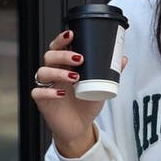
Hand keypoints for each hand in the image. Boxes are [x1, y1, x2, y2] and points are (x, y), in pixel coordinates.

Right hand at [31, 29, 128, 156]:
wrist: (80, 126)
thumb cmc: (86, 103)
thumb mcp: (101, 87)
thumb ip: (110, 72)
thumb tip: (123, 58)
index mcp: (65, 66)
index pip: (58, 47)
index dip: (61, 39)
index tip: (72, 34)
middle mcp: (54, 74)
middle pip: (49, 56)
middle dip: (63, 54)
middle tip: (80, 58)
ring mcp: (47, 86)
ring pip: (42, 72)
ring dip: (58, 72)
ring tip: (75, 77)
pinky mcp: (42, 101)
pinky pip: (38, 92)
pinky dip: (48, 92)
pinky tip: (60, 93)